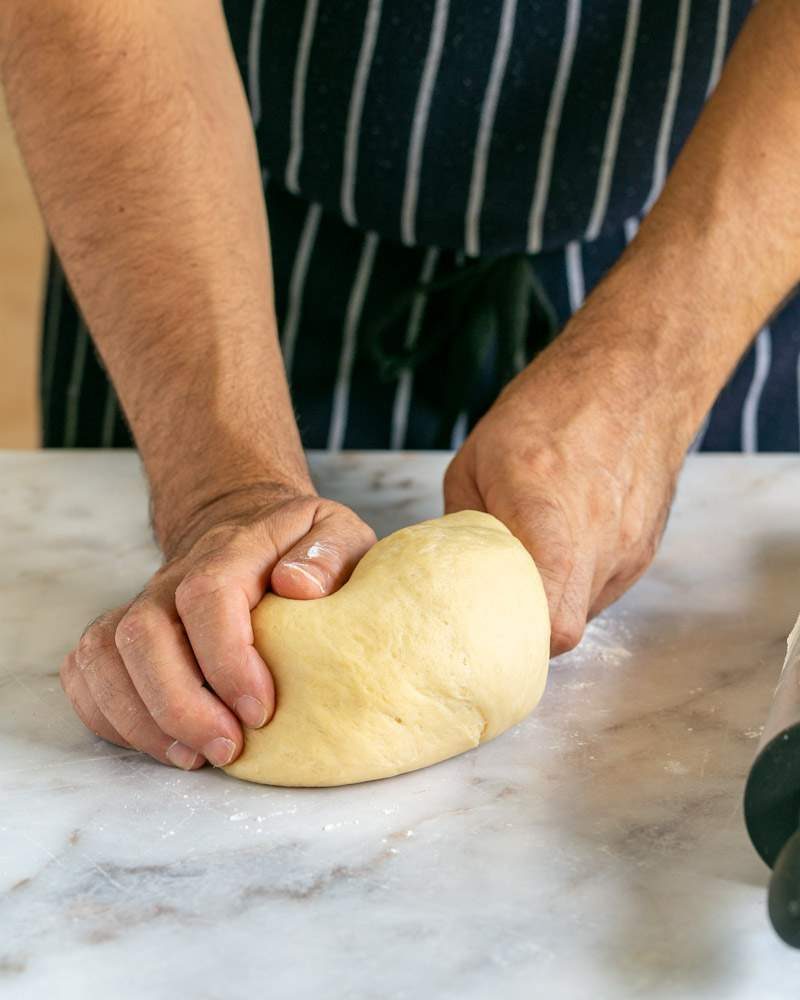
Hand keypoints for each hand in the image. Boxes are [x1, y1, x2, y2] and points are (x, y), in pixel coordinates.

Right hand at [60, 484, 375, 768]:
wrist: (245, 525)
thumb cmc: (298, 545)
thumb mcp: (336, 533)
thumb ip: (329, 554)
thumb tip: (299, 586)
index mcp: (231, 550)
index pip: (207, 596)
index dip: (227, 660)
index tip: (261, 710)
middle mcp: (174, 578)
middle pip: (144, 634)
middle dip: (180, 705)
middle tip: (229, 749)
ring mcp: (142, 605)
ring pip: (105, 657)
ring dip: (143, 720)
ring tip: (196, 758)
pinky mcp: (122, 635)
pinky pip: (87, 673)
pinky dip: (111, 717)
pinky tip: (162, 744)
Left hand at [444, 304, 699, 654]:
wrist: (636, 373)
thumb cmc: (551, 406)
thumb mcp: (477, 459)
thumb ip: (463, 527)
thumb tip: (449, 575)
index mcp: (546, 516)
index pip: (550, 623)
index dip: (516, 643)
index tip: (486, 636)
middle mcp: (597, 541)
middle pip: (566, 630)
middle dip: (526, 631)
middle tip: (494, 613)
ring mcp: (629, 548)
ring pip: (584, 610)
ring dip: (552, 602)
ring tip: (528, 566)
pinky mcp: (645, 547)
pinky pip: (602, 587)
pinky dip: (576, 582)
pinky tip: (560, 548)